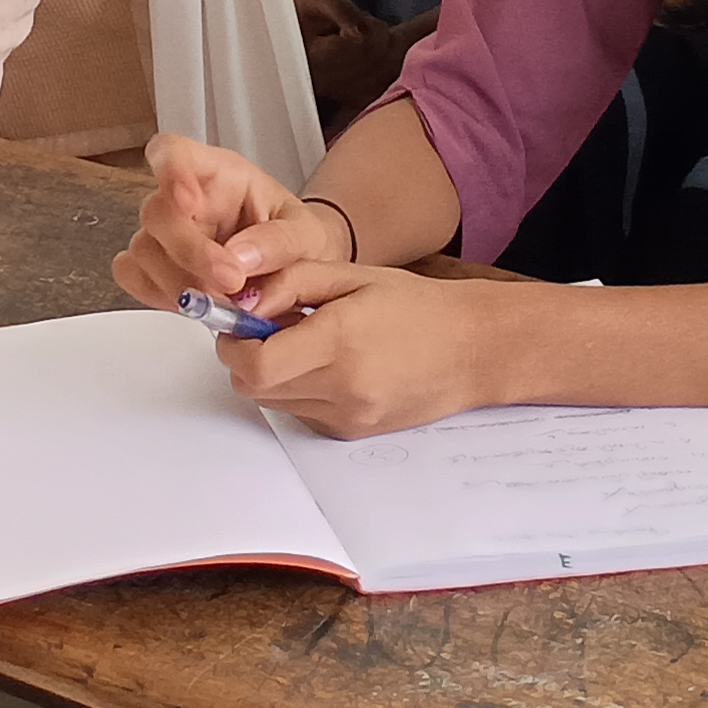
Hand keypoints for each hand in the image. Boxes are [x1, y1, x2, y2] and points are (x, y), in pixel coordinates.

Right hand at [110, 132, 335, 312]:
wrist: (294, 273)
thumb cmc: (295, 242)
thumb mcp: (307, 235)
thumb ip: (280, 242)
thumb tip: (241, 257)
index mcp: (217, 173)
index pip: (174, 151)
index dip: (170, 170)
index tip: (187, 202)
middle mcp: (182, 199)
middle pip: (158, 211)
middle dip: (190, 251)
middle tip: (231, 282)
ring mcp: (163, 234)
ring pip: (144, 250)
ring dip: (180, 283)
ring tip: (224, 304)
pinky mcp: (153, 266)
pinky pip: (134, 277)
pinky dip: (161, 296)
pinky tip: (196, 305)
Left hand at [213, 260, 502, 436]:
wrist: (473, 349)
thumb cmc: (414, 304)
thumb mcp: (349, 274)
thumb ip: (288, 284)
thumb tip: (241, 302)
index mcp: (339, 342)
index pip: (254, 364)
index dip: (233, 343)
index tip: (239, 321)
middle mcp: (342, 388)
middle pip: (254, 388)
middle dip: (246, 358)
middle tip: (264, 330)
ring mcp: (348, 417)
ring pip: (274, 403)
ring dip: (272, 375)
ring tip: (304, 344)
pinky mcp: (353, 433)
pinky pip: (301, 414)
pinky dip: (298, 391)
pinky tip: (328, 366)